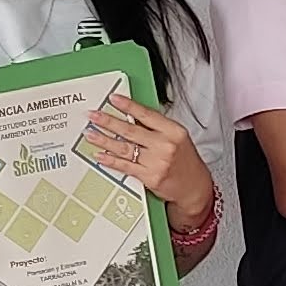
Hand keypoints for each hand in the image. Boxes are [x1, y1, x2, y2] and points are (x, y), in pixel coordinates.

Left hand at [85, 96, 214, 231]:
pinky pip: (125, 166)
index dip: (128, 106)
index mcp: (173, 131)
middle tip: (93, 115)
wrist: (194, 187)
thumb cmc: (185, 161)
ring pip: (125, 148)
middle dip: (108, 121)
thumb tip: (131, 115)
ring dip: (104, 140)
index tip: (113, 99)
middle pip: (131, 130)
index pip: (147, 114)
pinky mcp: (149, 177)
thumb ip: (157, 127)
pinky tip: (100, 155)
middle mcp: (165, 145)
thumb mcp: (177, 137)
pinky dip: (110, 160)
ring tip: (90, 133)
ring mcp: (157, 162)